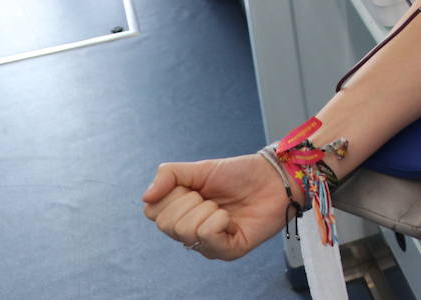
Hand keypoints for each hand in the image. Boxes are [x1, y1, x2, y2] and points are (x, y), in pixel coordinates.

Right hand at [142, 154, 294, 260]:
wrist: (274, 177)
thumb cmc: (239, 174)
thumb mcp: (200, 169)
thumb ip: (169, 176)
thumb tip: (146, 197)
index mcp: (180, 214)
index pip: (152, 211)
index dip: (172, 194)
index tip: (194, 187)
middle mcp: (190, 233)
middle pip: (167, 224)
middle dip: (190, 201)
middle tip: (212, 197)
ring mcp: (208, 245)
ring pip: (186, 230)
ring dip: (208, 209)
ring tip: (224, 207)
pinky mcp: (228, 251)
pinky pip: (208, 236)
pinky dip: (220, 220)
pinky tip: (232, 219)